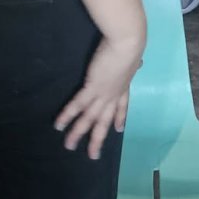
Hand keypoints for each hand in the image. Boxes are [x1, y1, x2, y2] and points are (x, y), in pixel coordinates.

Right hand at [55, 33, 143, 158]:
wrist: (127, 42)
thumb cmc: (130, 46)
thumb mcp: (133, 59)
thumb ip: (133, 63)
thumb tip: (139, 62)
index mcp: (124, 87)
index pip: (122, 107)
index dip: (120, 119)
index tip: (119, 129)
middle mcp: (113, 95)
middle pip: (104, 122)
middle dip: (97, 139)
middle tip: (93, 155)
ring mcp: (103, 94)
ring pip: (88, 119)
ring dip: (77, 133)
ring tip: (68, 146)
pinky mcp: (92, 87)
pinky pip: (77, 105)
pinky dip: (67, 116)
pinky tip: (58, 125)